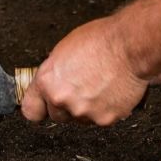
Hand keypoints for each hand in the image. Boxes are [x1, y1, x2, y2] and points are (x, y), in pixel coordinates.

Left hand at [20, 16, 146, 125]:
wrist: (130, 47)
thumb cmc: (101, 41)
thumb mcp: (64, 50)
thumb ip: (54, 73)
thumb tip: (52, 82)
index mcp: (47, 81)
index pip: (30, 110)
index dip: (40, 106)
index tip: (43, 105)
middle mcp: (62, 100)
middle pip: (57, 116)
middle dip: (67, 105)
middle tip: (81, 87)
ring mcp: (83, 112)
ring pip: (80, 118)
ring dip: (87, 107)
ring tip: (99, 84)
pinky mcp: (104, 119)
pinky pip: (100, 119)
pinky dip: (106, 109)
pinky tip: (110, 91)